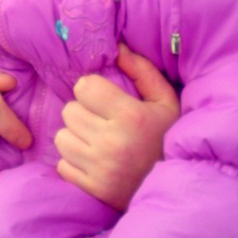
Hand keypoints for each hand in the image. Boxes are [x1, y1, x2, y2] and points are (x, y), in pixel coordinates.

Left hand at [55, 44, 179, 209]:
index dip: (92, 90)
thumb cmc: (168, 138)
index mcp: (130, 117)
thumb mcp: (166, 101)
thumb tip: (118, 48)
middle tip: (100, 121)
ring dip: (75, 137)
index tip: (103, 98)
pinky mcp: (92, 190)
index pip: (84, 87)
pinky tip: (93, 161)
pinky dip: (74, 162)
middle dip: (83, 112)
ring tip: (95, 140)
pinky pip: (63, 165)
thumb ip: (142, 71)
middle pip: (69, 111)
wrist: (176, 187)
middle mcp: (112, 143)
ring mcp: (100, 169)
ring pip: (62, 138)